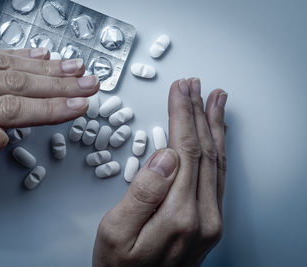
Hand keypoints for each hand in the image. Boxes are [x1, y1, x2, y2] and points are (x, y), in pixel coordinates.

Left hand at [0, 45, 98, 186]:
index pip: (11, 110)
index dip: (51, 108)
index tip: (79, 106)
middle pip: (16, 82)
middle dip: (59, 84)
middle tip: (88, 83)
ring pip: (6, 63)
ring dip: (46, 67)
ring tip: (74, 68)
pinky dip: (17, 53)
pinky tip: (39, 55)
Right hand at [93, 78, 226, 266]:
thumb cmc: (120, 266)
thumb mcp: (116, 231)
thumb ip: (142, 193)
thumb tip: (165, 156)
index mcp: (178, 215)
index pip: (185, 149)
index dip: (183, 115)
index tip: (180, 90)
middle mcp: (203, 217)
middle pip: (204, 150)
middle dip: (199, 112)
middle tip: (195, 85)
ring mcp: (211, 220)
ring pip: (216, 160)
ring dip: (215, 126)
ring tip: (215, 99)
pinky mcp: (211, 222)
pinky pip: (218, 176)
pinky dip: (218, 149)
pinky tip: (217, 136)